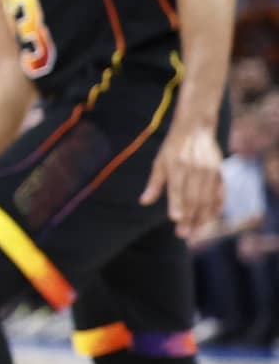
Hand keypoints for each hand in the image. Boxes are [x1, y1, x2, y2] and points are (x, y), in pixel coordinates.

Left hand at [140, 123, 224, 240]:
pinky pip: (220, 194)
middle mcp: (194, 168)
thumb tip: (143, 202)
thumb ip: (154, 183)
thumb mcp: (160, 161)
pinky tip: (211, 219)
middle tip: (184, 234)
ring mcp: (210, 170)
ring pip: (208, 199)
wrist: (196, 128)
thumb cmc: (173, 148)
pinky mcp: (220, 172)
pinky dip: (216, 208)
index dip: (176, 204)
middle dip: (189, 218)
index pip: (177, 188)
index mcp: (176, 165)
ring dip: (203, 217)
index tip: (175, 219)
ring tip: (196, 232)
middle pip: (193, 198)